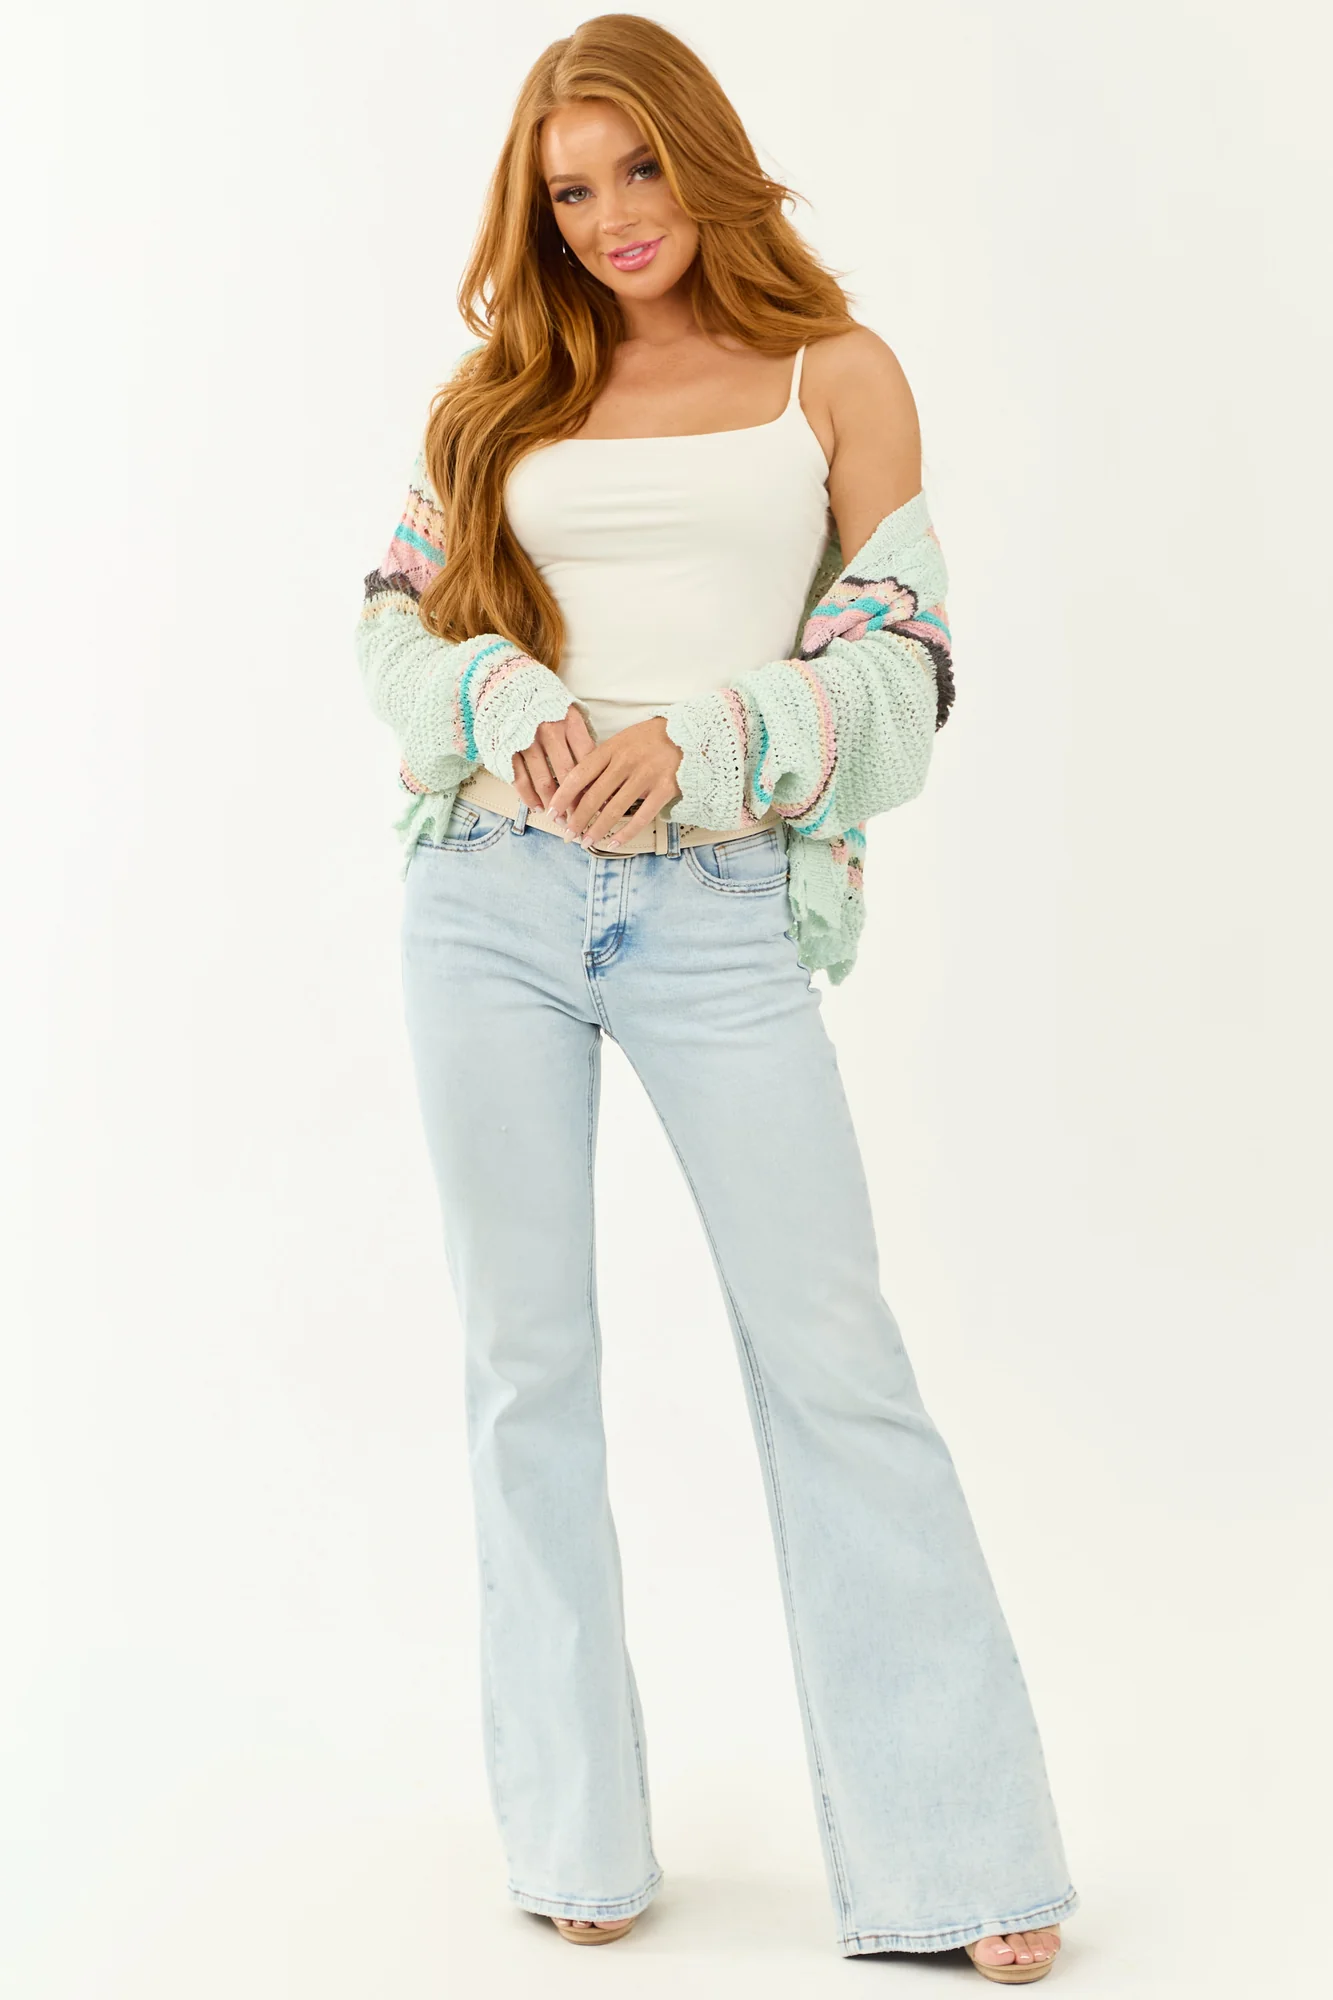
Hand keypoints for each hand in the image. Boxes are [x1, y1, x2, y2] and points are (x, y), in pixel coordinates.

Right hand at [510, 706, 597, 811]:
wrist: (502, 680)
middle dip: (577, 803)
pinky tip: (538, 807)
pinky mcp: (506, 749)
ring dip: (554, 806)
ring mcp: (526, 740)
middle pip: (569, 775)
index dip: (596, 784)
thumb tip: (598, 765)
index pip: (588, 759)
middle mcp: (549, 730)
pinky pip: (520, 780)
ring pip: (545, 782)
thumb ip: (581, 733)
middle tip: (582, 820)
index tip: (601, 801)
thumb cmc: (540, 698)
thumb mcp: (567, 706)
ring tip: (561, 820)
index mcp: (569, 720)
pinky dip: (530, 797)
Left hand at [546, 716, 682, 846]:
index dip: (563, 796)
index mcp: (612, 749)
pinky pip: (641, 817)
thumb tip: (579, 792)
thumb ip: (602, 763)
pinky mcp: (664, 789)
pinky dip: (625, 833)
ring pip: (614, 810)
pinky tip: (613, 843)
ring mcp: (646, 776)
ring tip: (586, 842)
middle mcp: (626, 762)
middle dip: (577, 819)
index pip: (580, 774)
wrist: (689, 734)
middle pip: (594, 796)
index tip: (553, 812)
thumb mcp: (622, 742)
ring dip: (596, 830)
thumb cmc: (650, 739)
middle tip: (567, 834)